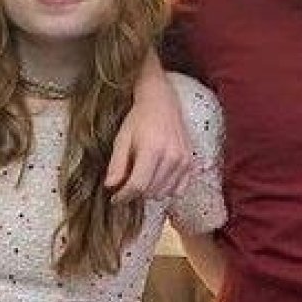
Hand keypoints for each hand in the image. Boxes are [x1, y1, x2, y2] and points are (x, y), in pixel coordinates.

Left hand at [105, 57, 192, 202]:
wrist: (162, 102)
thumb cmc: (139, 119)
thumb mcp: (122, 139)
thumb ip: (116, 164)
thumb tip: (111, 187)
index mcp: (152, 149)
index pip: (138, 185)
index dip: (124, 196)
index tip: (115, 198)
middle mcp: (171, 157)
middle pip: (150, 192)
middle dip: (135, 193)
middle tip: (126, 185)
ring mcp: (183, 161)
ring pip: (164, 193)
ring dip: (150, 192)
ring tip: (141, 178)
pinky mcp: (190, 163)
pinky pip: (179, 189)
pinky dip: (167, 190)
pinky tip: (157, 179)